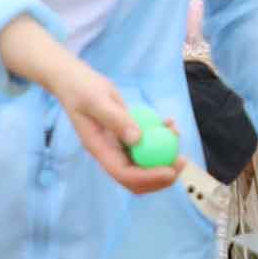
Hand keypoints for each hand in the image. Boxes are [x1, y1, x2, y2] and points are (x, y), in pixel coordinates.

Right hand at [54, 62, 182, 194]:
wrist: (76, 81)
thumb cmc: (81, 89)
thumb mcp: (96, 101)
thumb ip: (116, 119)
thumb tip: (138, 139)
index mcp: (100, 150)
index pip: (125, 175)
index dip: (148, 178)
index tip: (169, 170)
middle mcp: (111, 153)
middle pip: (138, 178)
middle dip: (162, 176)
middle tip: (181, 161)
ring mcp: (119, 145)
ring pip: (145, 162)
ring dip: (165, 155)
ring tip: (175, 132)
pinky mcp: (127, 135)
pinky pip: (147, 143)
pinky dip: (161, 136)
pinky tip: (169, 122)